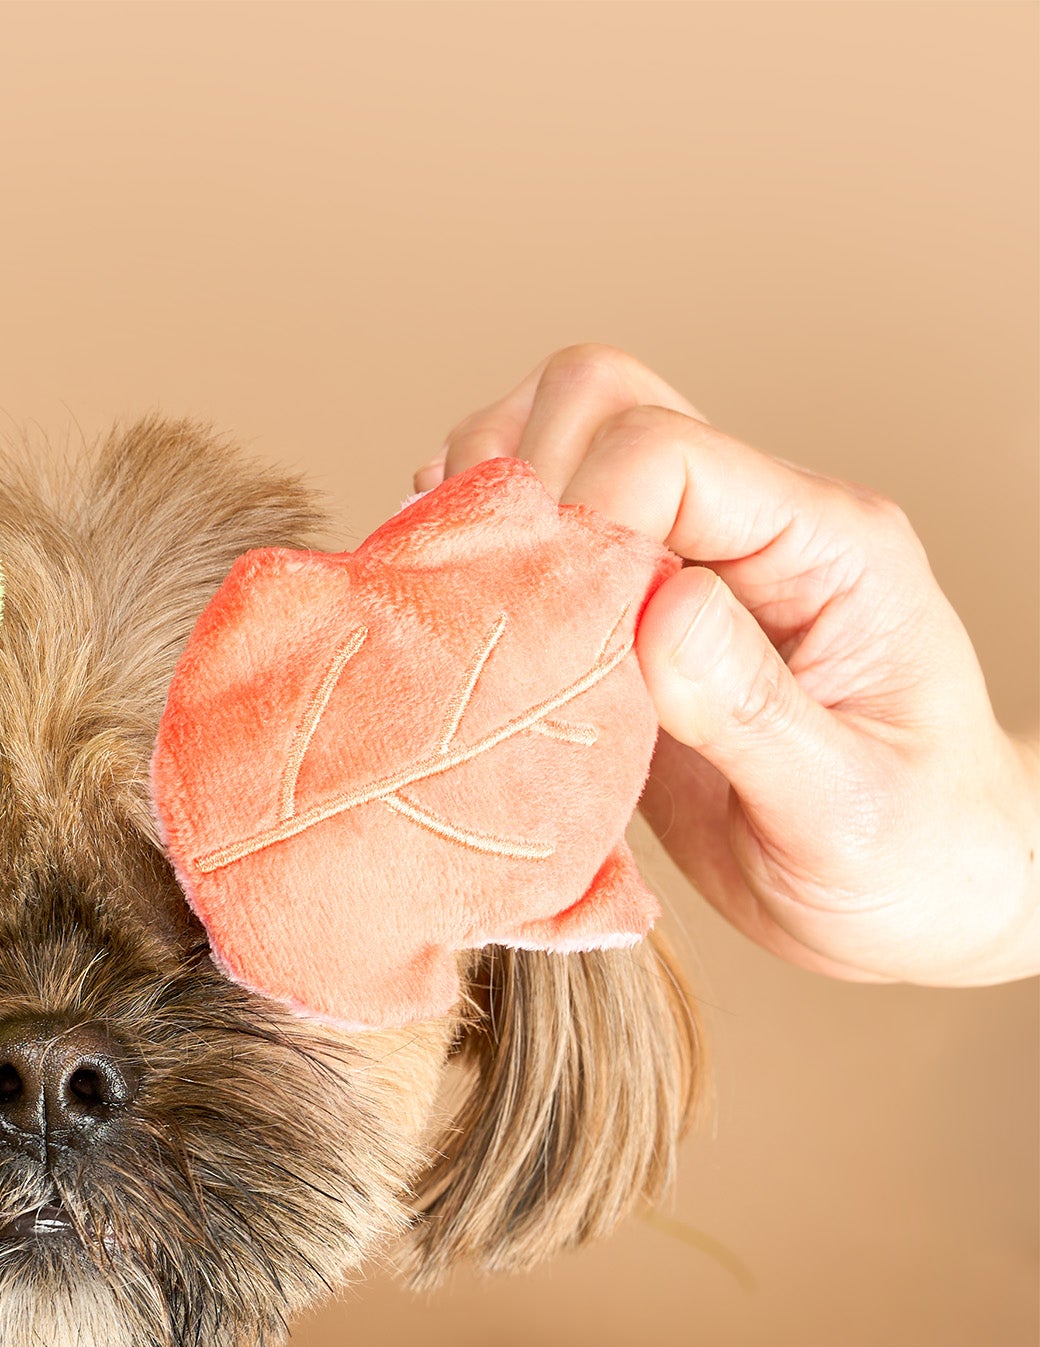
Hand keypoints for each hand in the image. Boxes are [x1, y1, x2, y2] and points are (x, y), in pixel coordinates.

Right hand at [418, 346, 1039, 985]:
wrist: (918, 901)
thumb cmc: (909, 859)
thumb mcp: (843, 807)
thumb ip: (750, 708)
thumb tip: (657, 611)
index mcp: (825, 547)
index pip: (664, 452)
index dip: (578, 517)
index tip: (546, 630)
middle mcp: (750, 530)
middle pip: (596, 401)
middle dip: (518, 488)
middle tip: (493, 613)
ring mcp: (683, 565)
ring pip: (548, 445)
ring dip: (488, 517)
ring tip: (472, 622)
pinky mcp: (627, 617)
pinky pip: (534, 537)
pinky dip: (481, 566)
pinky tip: (474, 640)